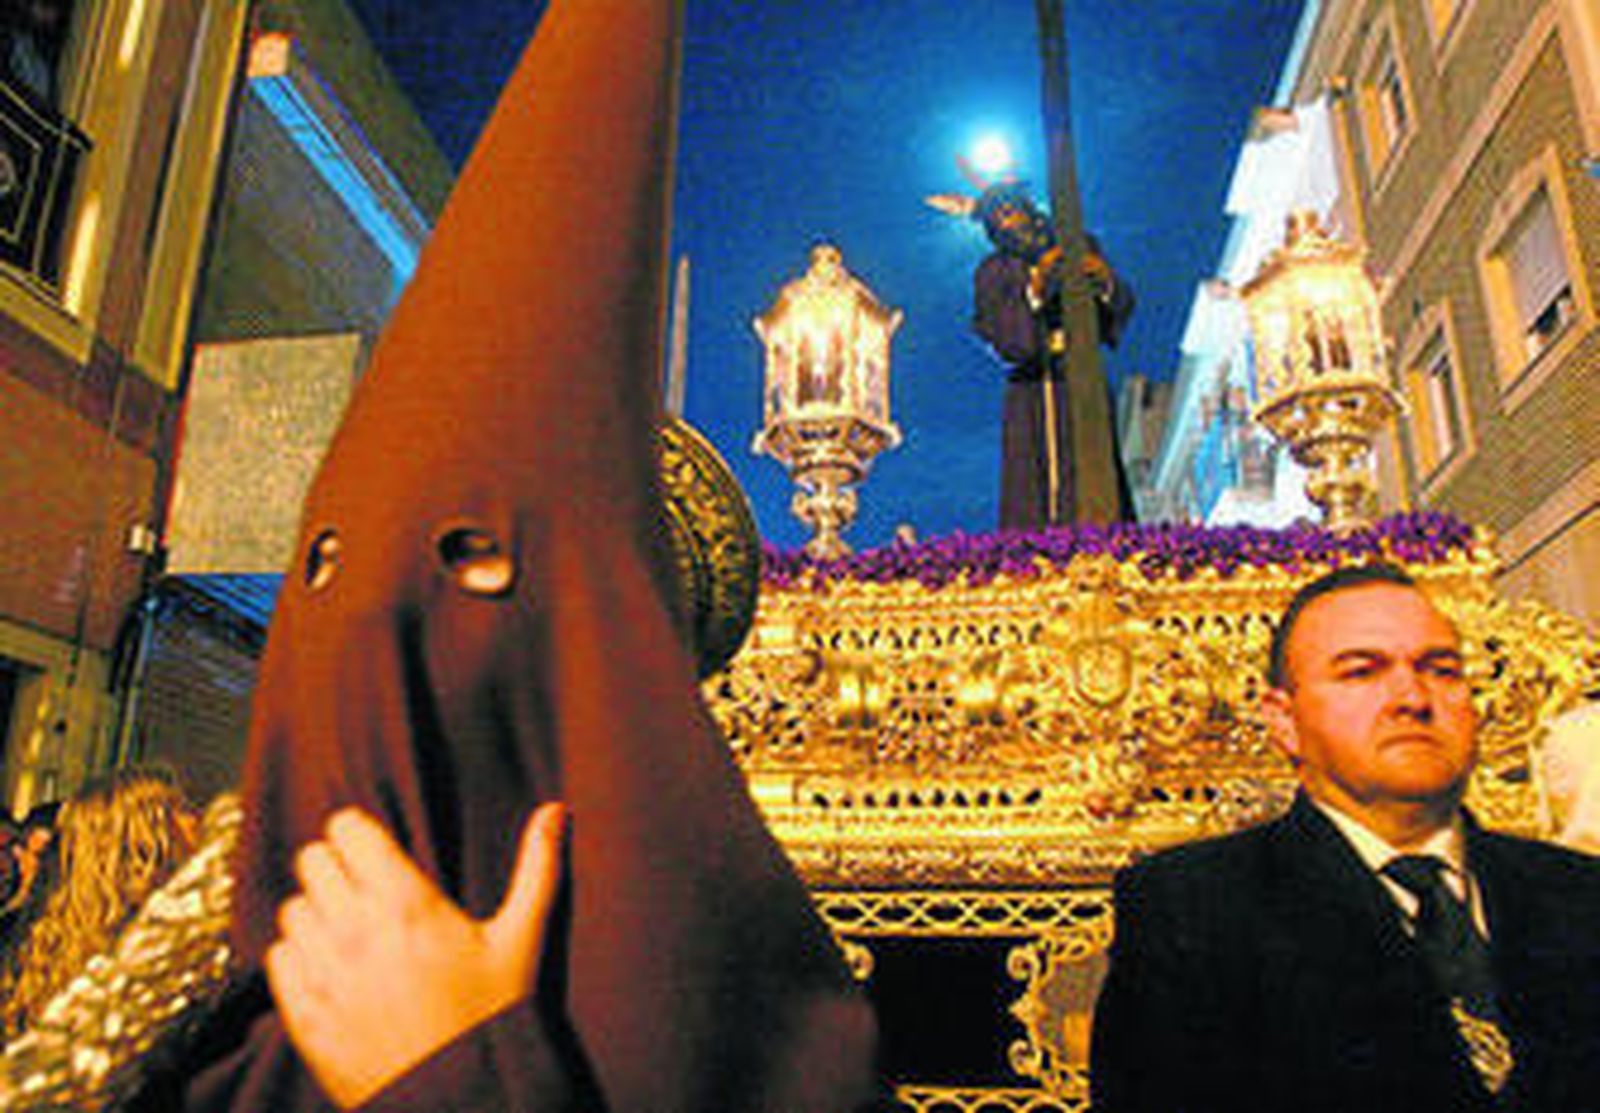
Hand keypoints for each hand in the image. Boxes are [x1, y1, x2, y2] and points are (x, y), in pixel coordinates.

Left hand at [265, 803, 567, 1108]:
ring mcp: (325, 974)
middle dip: (338, 868)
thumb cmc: (494, 1016)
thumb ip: (539, 866)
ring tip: (351, 933)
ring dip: (318, 914)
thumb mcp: (524, 938)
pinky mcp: (304, 1015)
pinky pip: (277, 959)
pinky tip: (332, 969)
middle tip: (364, 889)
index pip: (347, 830)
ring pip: (293, 909)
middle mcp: (356, 931)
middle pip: (313, 861)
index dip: (360, 834)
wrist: (463, 1098)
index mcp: (407, 903)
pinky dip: (298, 957)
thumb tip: (556, 809)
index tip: (376, 851)